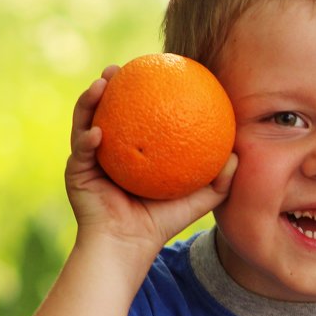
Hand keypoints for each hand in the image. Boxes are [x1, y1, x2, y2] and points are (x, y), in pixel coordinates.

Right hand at [65, 66, 236, 253]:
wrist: (128, 247)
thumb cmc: (160, 223)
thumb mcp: (197, 199)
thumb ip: (219, 179)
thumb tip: (239, 154)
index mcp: (132, 149)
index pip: (135, 114)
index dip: (140, 91)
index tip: (151, 70)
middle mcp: (108, 149)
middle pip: (105, 108)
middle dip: (107, 84)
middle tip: (118, 68)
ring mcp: (89, 159)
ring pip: (84, 121)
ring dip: (89, 100)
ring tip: (101, 83)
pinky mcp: (76, 173)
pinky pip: (80, 151)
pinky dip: (87, 139)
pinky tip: (98, 131)